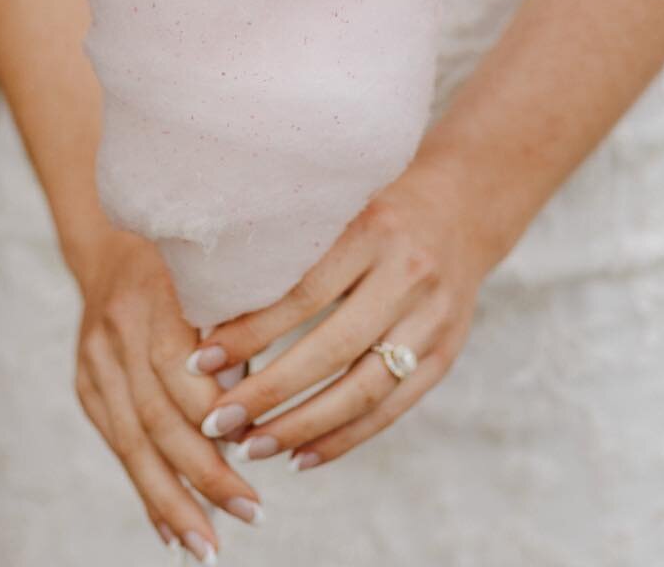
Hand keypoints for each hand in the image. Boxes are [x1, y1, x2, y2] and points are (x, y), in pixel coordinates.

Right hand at [75, 226, 263, 559]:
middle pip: (157, 416)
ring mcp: (94, 357)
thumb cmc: (195, 254)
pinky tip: (170, 529)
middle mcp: (118, 327)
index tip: (257, 456)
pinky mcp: (86, 381)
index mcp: (157, 293)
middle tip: (251, 514)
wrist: (113, 236)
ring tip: (207, 547)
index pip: (179, 372)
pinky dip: (144, 488)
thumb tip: (261, 407)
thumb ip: (242, 321)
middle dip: (202, 476)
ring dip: (171, 500)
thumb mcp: (223, 267)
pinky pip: (116, 443)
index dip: (216, 418)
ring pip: (132, 441)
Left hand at [188, 157, 493, 469]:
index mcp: (372, 230)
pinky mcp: (447, 353)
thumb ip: (291, 254)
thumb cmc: (376, 209)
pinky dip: (345, 438)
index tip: (200, 362)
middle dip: (268, 393)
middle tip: (215, 422)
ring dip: (302, 427)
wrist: (463, 207)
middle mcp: (407, 275)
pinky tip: (301, 457)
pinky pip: (392, 408)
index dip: (250, 333)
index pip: (303, 295)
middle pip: (332, 349)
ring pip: (363, 388)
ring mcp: (433, 318)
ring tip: (251, 447)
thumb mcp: (338, 211)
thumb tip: (211, 312)